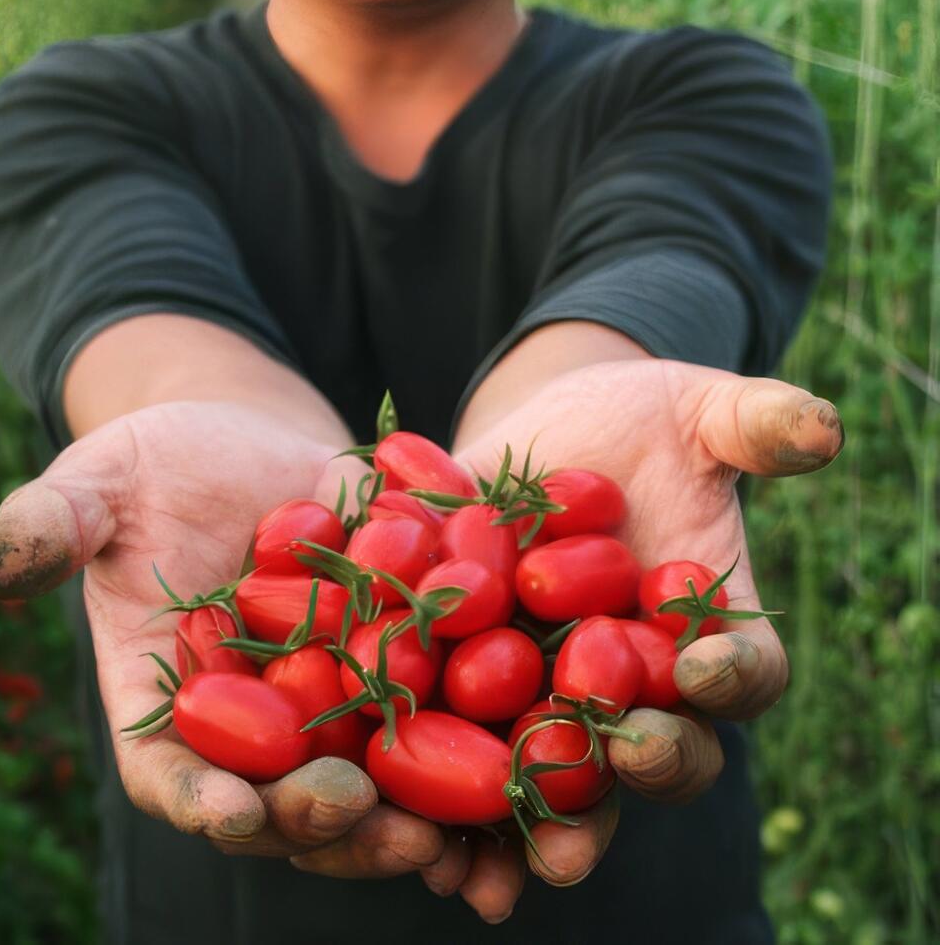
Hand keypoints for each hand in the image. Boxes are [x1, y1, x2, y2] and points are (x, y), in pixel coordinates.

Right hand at [0, 400, 444, 877]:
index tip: (237, 815)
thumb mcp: (99, 481)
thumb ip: (53, 523)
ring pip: (366, 776)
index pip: (173, 770)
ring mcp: (326, 698)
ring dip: (403, 812)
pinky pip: (432, 712)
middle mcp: (250, 720)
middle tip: (365, 819)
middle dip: (321, 820)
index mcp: (165, 699)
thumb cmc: (155, 460)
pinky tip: (506, 760)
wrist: (248, 434)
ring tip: (444, 829)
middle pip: (281, 796)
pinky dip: (466, 746)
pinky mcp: (394, 658)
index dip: (201, 798)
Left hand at [438, 357, 842, 911]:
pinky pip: (469, 748)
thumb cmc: (645, 421)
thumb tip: (822, 427)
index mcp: (710, 632)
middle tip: (627, 750)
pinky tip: (427, 820)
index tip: (709, 664)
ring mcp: (559, 695)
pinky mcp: (473, 683)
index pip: (745, 673)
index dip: (734, 675)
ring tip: (531, 837)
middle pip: (659, 749)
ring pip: (565, 776)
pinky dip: (450, 790)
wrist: (547, 427)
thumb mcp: (698, 410)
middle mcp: (643, 685)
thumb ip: (756, 425)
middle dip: (646, 761)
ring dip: (551, 816)